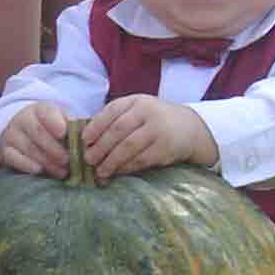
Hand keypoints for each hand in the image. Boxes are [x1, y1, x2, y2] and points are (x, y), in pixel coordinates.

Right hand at [0, 101, 70, 176]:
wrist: (20, 132)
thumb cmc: (47, 128)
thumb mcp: (58, 121)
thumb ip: (71, 126)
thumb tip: (85, 137)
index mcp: (39, 109)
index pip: (46, 112)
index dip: (55, 122)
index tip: (63, 132)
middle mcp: (23, 119)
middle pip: (38, 133)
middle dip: (55, 149)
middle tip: (68, 161)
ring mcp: (12, 135)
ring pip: (29, 148)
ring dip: (47, 162)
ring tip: (62, 171)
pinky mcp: (5, 151)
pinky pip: (15, 159)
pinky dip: (28, 166)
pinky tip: (40, 170)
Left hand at [80, 96, 219, 179]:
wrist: (190, 128)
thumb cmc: (154, 120)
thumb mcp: (137, 110)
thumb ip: (116, 119)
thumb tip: (87, 140)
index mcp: (136, 101)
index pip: (111, 112)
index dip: (95, 127)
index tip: (83, 141)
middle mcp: (148, 112)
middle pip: (118, 131)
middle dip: (100, 147)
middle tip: (88, 160)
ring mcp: (158, 130)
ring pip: (129, 147)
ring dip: (111, 161)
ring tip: (100, 171)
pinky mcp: (166, 149)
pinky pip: (141, 160)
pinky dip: (126, 168)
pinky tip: (117, 172)